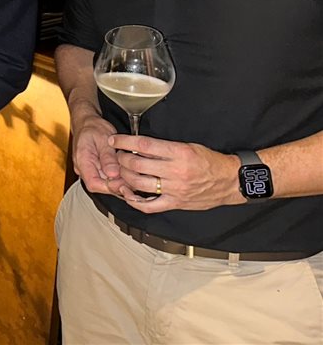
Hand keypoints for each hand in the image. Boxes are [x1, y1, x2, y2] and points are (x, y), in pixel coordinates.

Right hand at [70, 111, 123, 196]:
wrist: (86, 122)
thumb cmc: (93, 127)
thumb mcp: (103, 138)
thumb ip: (108, 157)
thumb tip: (113, 174)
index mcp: (82, 160)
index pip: (93, 183)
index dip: (110, 186)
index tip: (124, 182)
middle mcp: (83, 168)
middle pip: (100, 186)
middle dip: (117, 185)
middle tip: (132, 177)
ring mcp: (88, 170)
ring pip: (104, 183)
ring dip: (118, 181)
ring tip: (130, 173)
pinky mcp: (94, 169)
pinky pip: (105, 178)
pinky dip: (116, 177)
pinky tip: (125, 172)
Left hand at [109, 134, 244, 211]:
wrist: (231, 181)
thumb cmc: (209, 161)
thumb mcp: (188, 146)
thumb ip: (164, 147)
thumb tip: (138, 145)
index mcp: (179, 153)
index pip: (144, 145)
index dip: (124, 141)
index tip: (114, 139)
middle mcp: (175, 172)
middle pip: (136, 165)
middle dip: (121, 158)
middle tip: (118, 155)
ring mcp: (174, 190)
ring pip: (138, 183)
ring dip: (124, 176)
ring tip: (122, 170)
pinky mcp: (175, 203)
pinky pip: (148, 206)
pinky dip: (134, 200)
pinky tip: (128, 193)